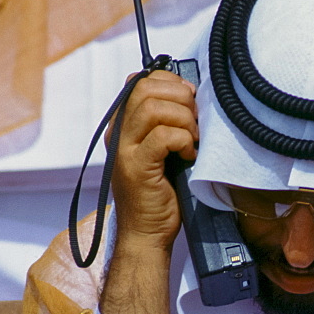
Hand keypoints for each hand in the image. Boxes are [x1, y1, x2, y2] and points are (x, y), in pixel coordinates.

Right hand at [108, 70, 197, 253]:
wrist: (146, 232)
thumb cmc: (159, 191)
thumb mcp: (161, 148)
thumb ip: (166, 121)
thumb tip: (190, 92)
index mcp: (123, 123)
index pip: (140, 81)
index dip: (171, 83)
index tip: (190, 100)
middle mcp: (118, 132)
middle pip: (146, 89)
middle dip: (180, 98)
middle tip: (195, 120)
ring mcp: (124, 149)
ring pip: (154, 109)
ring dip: (184, 120)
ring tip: (193, 139)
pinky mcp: (137, 167)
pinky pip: (164, 136)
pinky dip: (183, 141)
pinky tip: (189, 155)